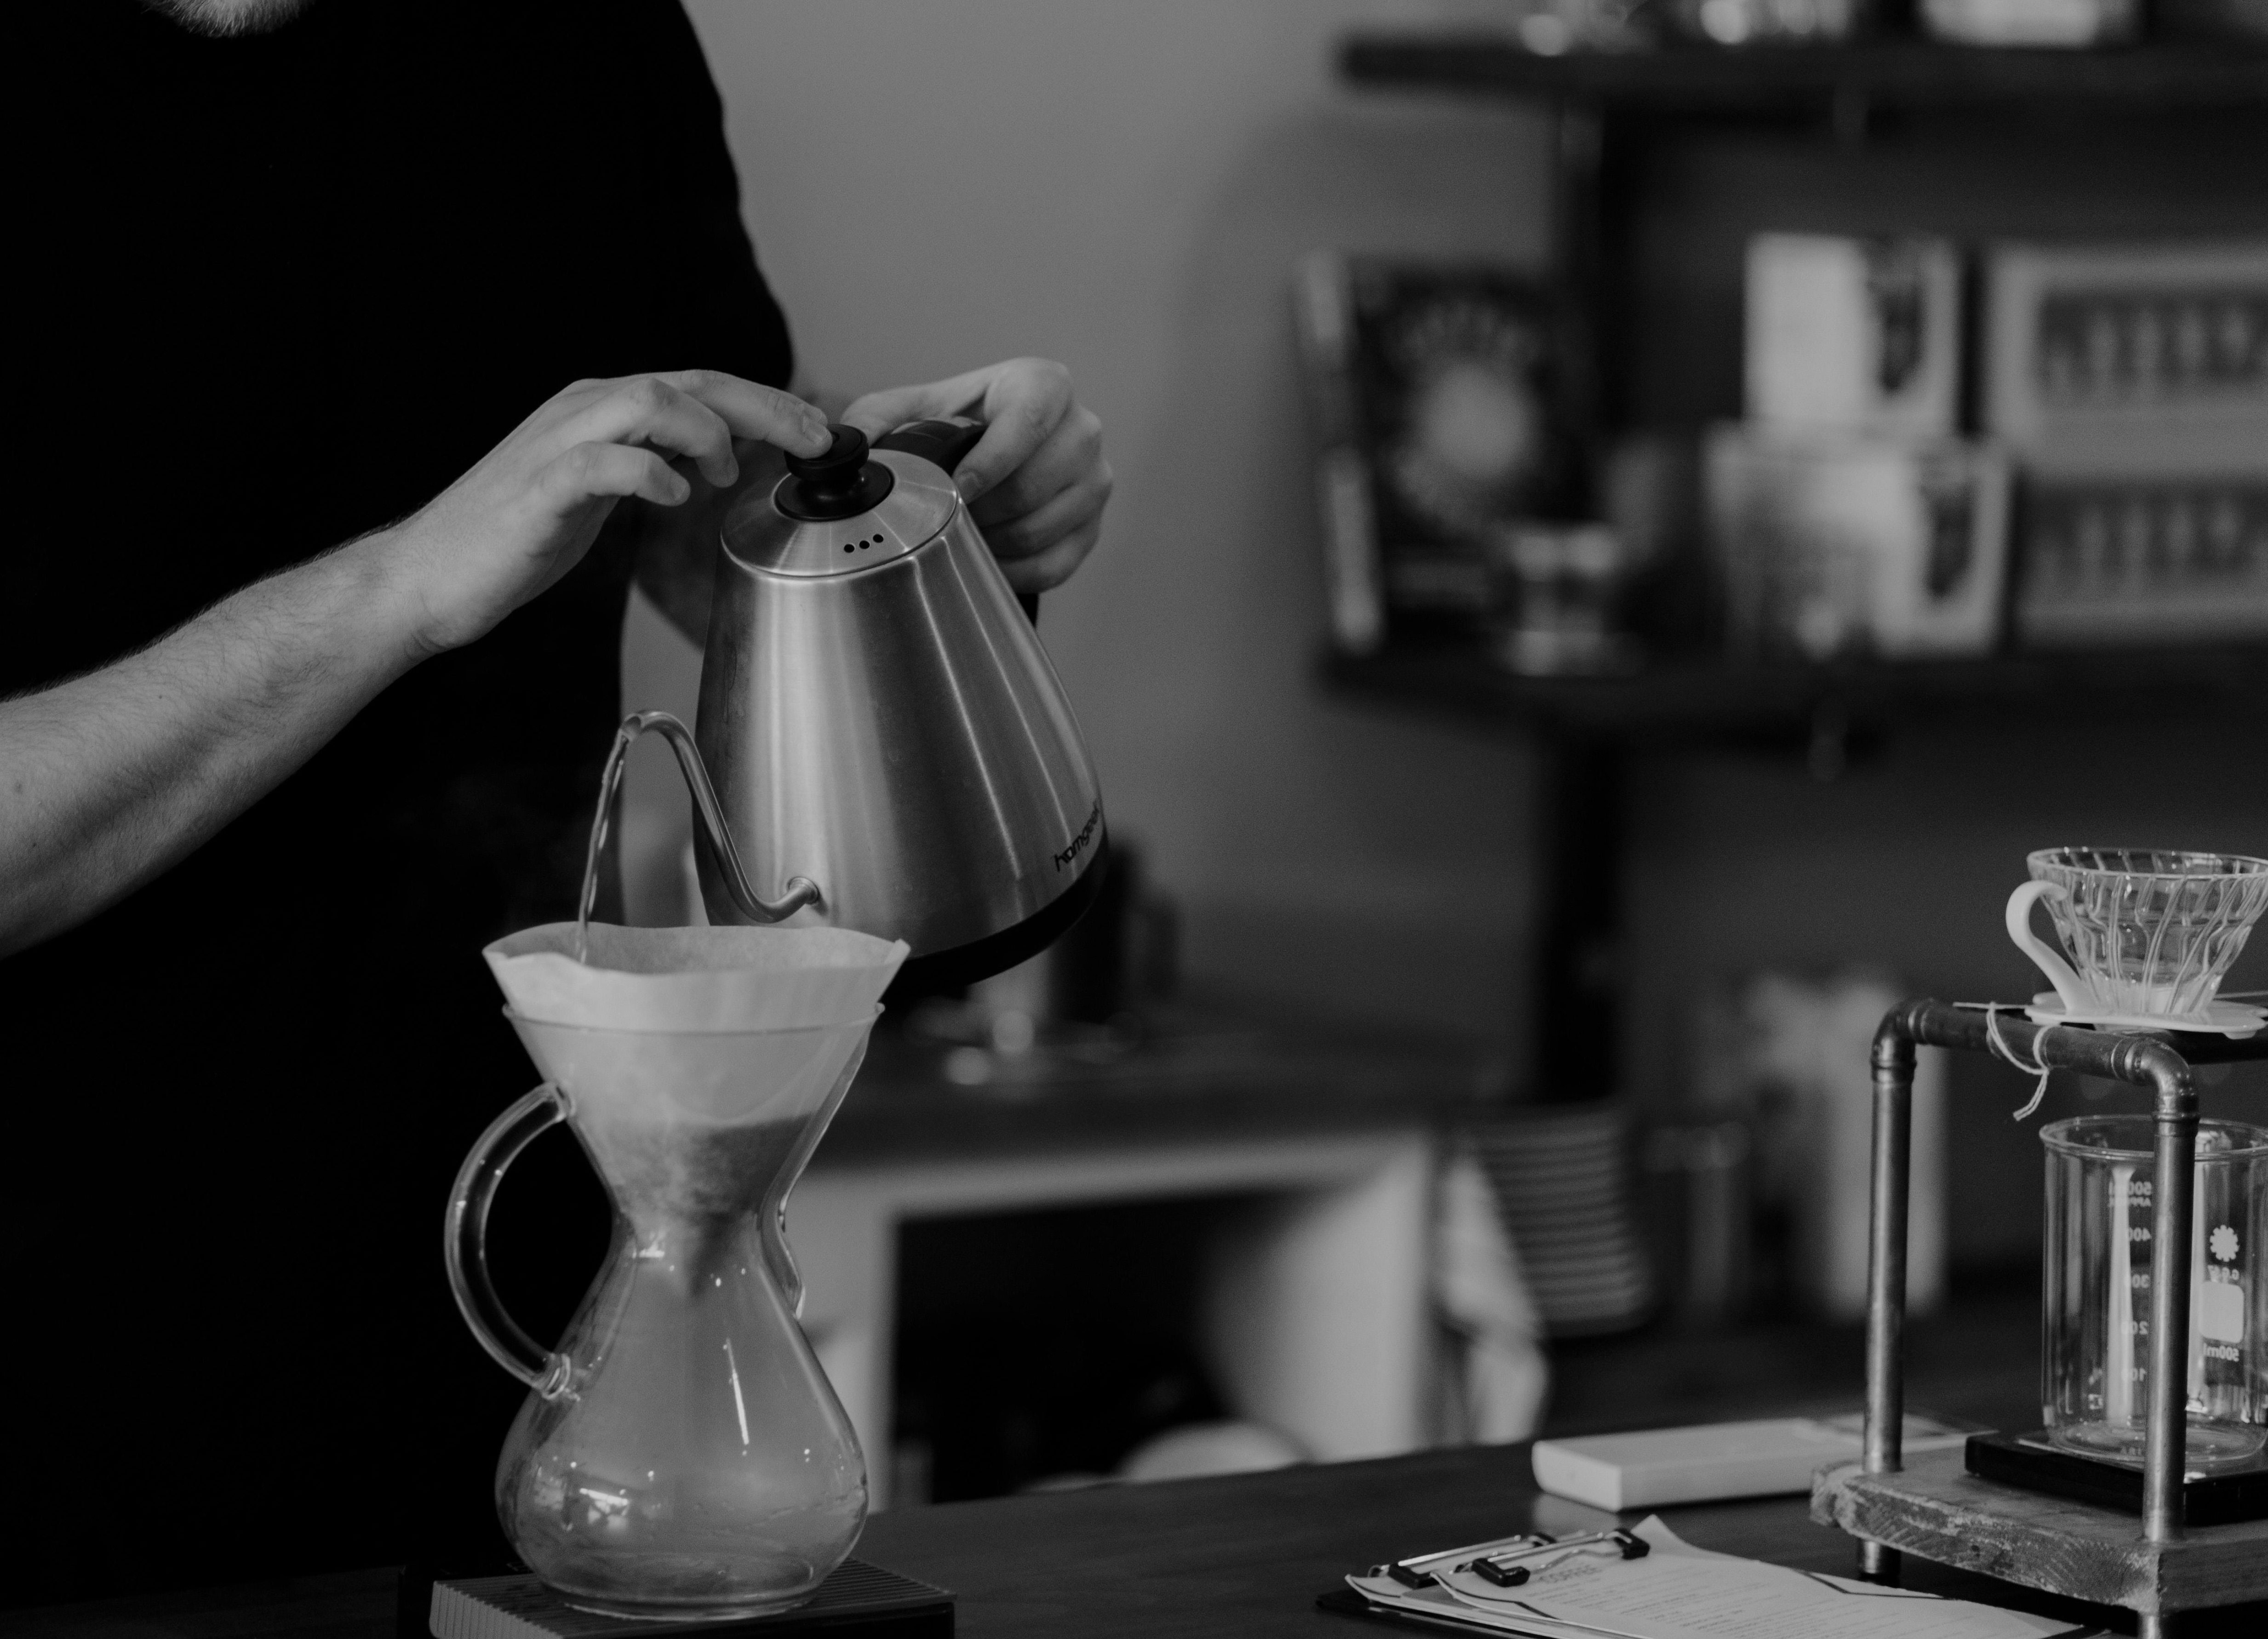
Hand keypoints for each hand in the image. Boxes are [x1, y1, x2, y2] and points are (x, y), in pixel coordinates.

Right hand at [376, 371, 829, 653]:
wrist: (429, 577)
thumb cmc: (513, 539)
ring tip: (720, 474)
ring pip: (649, 400)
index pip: (697, 385)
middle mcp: (581, 411)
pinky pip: (603, 461)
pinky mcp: (538, 488)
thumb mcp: (598, 493)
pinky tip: (676, 496)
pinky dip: (649, 472)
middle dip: (761, 406)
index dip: (764, 402)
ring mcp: (556, 445)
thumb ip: (647, 464)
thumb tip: (708, 456)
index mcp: (599, 411)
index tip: (815, 432)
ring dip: (705, 431)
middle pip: (687, 381)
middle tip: (811, 440)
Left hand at [842, 358, 1109, 592]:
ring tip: (962, 533)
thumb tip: (842, 446)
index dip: (990, 462)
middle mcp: (1082, 429)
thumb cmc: (956, 425)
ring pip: (1042, 529)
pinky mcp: (1093, 527)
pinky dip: (1011, 570)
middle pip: (1034, 485)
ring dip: (991, 541)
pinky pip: (1054, 564)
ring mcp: (1095, 481)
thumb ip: (873, 420)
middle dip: (981, 511)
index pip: (1028, 421)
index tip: (956, 489)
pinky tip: (984, 559)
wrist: (996, 446)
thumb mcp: (911, 409)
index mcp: (1044, 385)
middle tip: (947, 516)